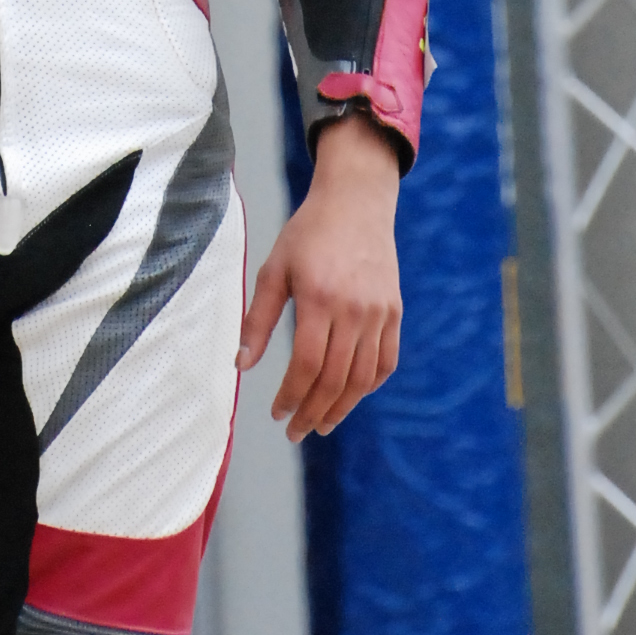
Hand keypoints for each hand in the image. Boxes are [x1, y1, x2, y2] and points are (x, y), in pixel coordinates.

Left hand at [238, 109, 401, 442]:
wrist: (355, 202)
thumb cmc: (307, 234)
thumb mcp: (275, 267)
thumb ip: (258, 319)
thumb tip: (241, 365)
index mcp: (319, 297)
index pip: (306, 365)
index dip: (290, 396)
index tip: (276, 413)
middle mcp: (353, 309)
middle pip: (334, 379)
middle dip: (312, 412)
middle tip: (295, 431)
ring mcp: (378, 312)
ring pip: (362, 378)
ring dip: (341, 408)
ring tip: (320, 424)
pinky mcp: (394, 311)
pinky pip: (386, 361)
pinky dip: (369, 385)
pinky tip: (349, 396)